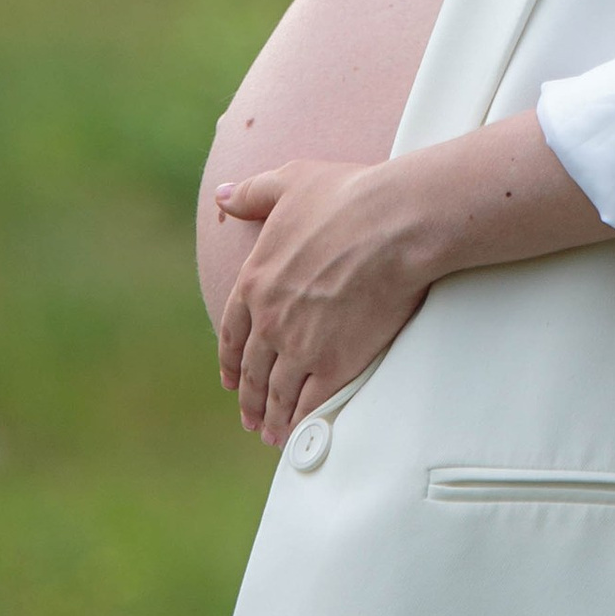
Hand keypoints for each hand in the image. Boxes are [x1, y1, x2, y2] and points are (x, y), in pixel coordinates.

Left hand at [213, 157, 427, 448]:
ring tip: (272, 434)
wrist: (393, 223)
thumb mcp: (291, 182)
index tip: (230, 379)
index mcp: (255, 280)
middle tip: (250, 418)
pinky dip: (302, 422)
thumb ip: (253, 193)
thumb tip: (221, 196)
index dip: (230, 359)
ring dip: (272, 417)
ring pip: (278, 392)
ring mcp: (300, 346)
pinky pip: (311, 404)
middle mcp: (270, 319)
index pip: (232, 332)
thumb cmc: (347, 196)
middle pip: (253, 370)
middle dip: (250, 397)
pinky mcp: (334, 364)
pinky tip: (301, 433)